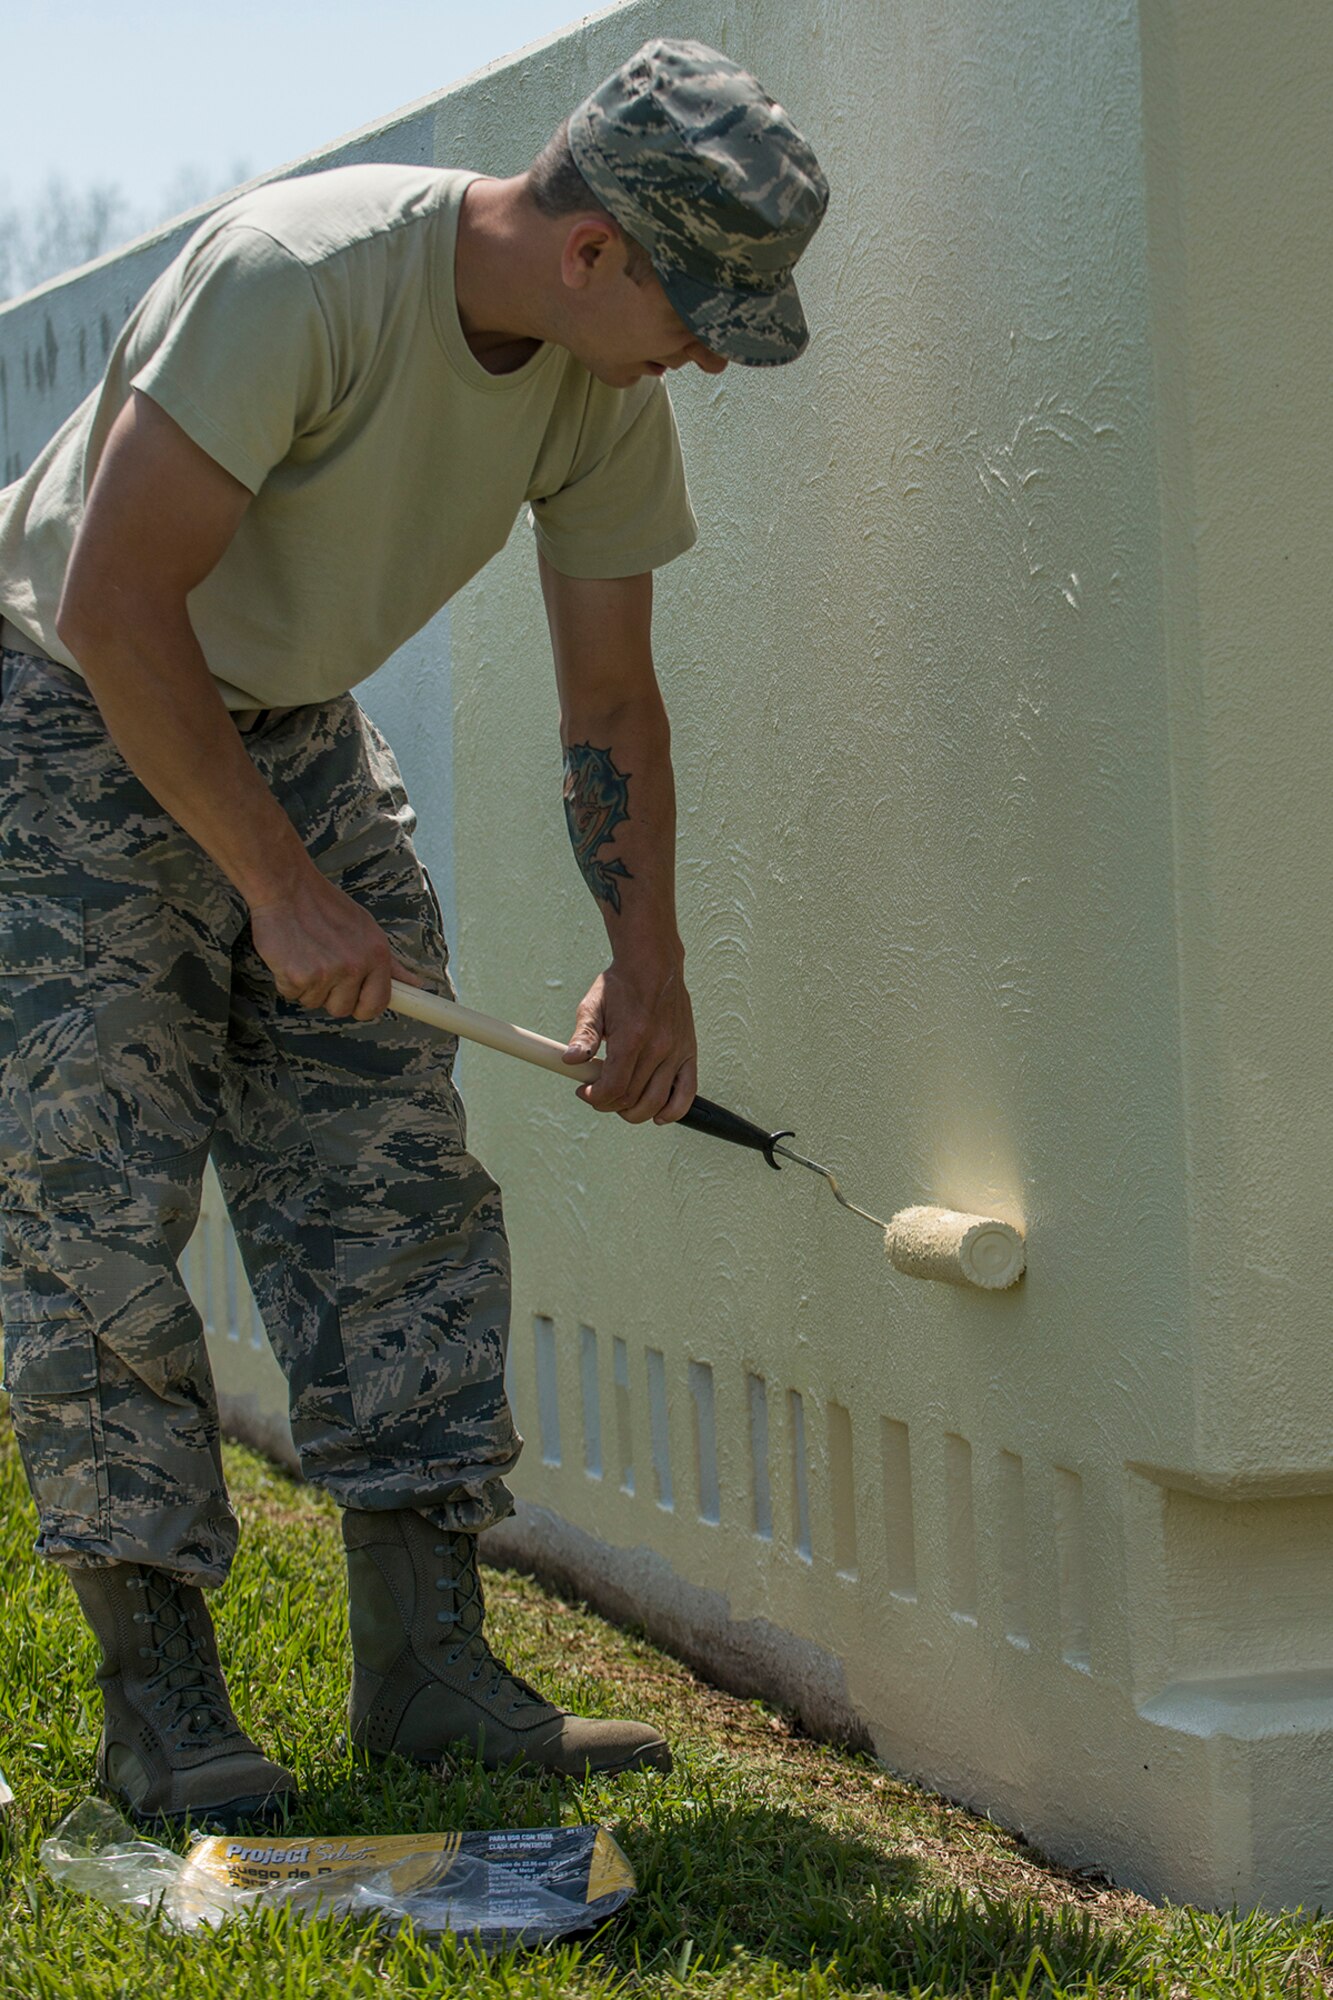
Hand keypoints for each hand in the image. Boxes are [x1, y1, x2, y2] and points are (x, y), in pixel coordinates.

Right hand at [248, 866, 423, 1019]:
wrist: (286, 886)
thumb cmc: (325, 906)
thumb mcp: (366, 928)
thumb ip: (390, 963)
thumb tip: (417, 984)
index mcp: (377, 954)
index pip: (377, 1003)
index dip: (363, 1006)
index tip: (354, 1000)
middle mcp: (355, 965)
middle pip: (343, 1009)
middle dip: (329, 995)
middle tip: (320, 965)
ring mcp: (327, 972)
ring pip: (314, 1002)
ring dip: (306, 985)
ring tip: (304, 953)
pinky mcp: (298, 976)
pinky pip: (291, 994)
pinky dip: (285, 980)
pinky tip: (289, 954)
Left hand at [562, 957, 696, 1123]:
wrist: (653, 964)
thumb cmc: (621, 984)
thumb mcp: (593, 1005)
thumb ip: (583, 1036)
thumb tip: (570, 1061)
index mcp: (632, 1038)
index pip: (614, 1087)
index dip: (595, 1097)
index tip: (584, 1091)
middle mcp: (658, 1048)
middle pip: (632, 1098)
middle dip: (609, 1104)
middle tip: (598, 1094)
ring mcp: (676, 1052)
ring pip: (657, 1102)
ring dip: (635, 1111)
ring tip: (620, 1101)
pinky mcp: (689, 1053)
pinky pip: (687, 1093)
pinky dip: (673, 1111)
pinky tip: (657, 1114)